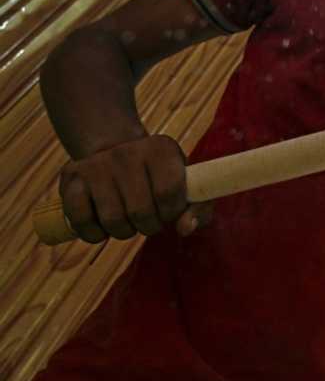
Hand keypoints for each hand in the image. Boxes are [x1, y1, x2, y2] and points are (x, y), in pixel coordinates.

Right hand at [58, 135, 212, 242]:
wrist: (112, 147)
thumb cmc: (156, 173)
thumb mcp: (183, 180)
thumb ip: (197, 207)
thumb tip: (185, 229)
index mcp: (161, 149)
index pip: (169, 193)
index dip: (171, 213)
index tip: (168, 211)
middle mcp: (127, 153)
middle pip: (141, 211)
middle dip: (149, 226)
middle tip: (148, 219)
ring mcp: (96, 165)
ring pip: (113, 220)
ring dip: (124, 232)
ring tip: (128, 221)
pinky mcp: (71, 179)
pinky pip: (82, 221)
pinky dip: (95, 233)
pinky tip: (103, 225)